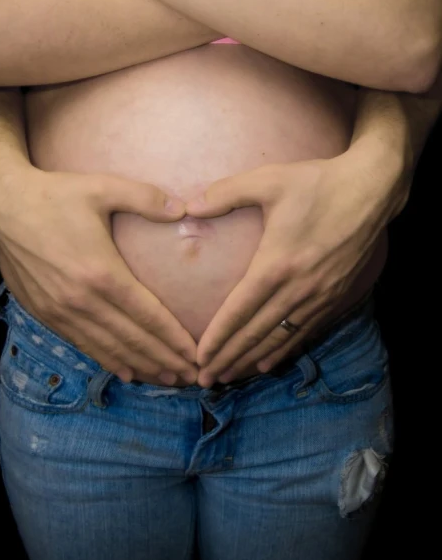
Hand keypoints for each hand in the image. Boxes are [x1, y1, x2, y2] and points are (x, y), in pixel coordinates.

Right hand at [0, 165, 197, 384]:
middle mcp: (83, 300)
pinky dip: (108, 361)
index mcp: (102, 272)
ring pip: (109, 349)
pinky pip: (83, 345)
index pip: (148, 315)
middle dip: (166, 361)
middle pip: (133, 340)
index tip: (196, 355)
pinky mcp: (46, 313)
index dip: (174, 338)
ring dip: (141, 367)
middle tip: (192, 377)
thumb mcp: (102, 187)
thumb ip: (145, 198)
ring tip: (168, 380)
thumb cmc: (56, 195)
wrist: (3, 206)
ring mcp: (62, 311)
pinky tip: (127, 372)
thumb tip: (182, 207)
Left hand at [185, 153, 402, 386]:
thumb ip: (225, 193)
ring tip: (229, 377)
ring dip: (251, 360)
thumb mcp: (268, 180)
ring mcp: (319, 297)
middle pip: (256, 334)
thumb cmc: (316, 183)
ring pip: (279, 339)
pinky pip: (304, 333)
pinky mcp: (335, 298)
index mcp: (276, 264)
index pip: (239, 311)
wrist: (371, 191)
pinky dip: (282, 351)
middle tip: (204, 379)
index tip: (199, 357)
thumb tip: (187, 206)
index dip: (217, 337)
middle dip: (228, 358)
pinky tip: (267, 363)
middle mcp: (297, 289)